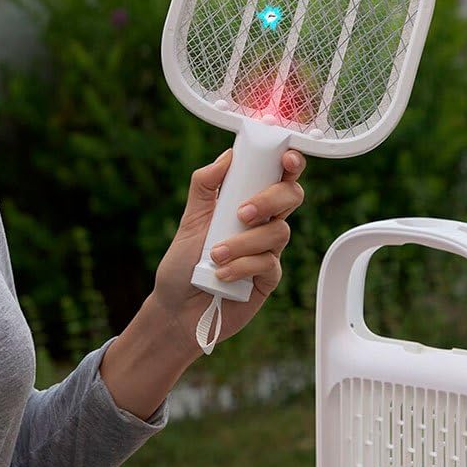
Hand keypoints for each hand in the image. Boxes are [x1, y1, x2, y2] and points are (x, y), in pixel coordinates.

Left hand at [151, 147, 305, 355]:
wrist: (176, 308)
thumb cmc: (183, 264)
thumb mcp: (189, 219)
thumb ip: (204, 186)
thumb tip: (226, 157)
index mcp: (247, 204)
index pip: (276, 176)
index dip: (289, 163)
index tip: (285, 158)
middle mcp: (262, 224)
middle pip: (290, 197)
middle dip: (270, 199)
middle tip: (242, 213)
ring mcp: (268, 251)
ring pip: (278, 232)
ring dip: (243, 242)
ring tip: (214, 255)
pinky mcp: (268, 278)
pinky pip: (268, 263)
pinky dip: (242, 265)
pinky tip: (221, 274)